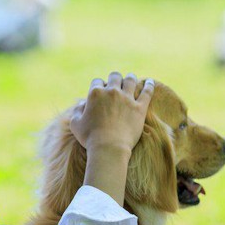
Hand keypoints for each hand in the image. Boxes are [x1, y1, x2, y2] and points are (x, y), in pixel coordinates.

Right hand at [70, 72, 154, 205]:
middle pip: (114, 77)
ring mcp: (127, 98)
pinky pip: (147, 91)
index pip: (96, 82)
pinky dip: (149, 85)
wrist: (109, 147)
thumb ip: (77, 110)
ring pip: (130, 80)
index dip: (97, 85)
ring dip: (130, 78)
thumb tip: (83, 103)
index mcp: (95, 93)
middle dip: (114, 78)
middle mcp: (112, 92)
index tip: (99, 90)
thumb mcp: (75, 124)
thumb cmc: (90, 137)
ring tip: (130, 78)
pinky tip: (150, 81)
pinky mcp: (140, 107)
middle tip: (115, 81)